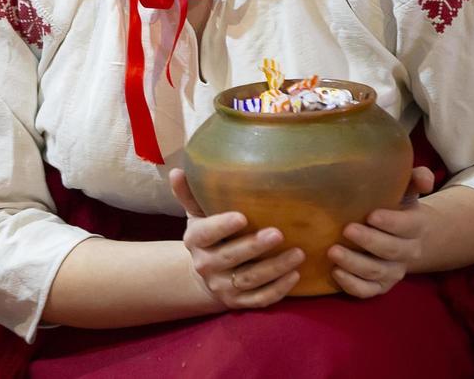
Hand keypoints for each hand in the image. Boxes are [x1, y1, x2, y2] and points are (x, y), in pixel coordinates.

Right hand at [169, 168, 302, 309]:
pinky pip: (260, 299)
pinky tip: (295, 276)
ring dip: (275, 268)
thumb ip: (189, 194)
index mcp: (194, 240)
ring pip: (249, 280)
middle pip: (230, 257)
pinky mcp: (238, 303)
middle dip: (254, 247)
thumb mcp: (196, 214)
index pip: (206, 234)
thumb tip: (176, 170)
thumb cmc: (207, 235)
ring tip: (298, 254)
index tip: (242, 217)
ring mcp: (222, 287)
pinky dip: (278, 290)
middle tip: (278, 233)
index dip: (222, 226)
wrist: (205, 274)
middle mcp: (205, 265)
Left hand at [329, 166, 435, 297]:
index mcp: (415, 226)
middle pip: (391, 250)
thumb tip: (423, 175)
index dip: (391, 222)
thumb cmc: (399, 208)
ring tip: (332, 251)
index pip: (407, 226)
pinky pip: (367, 291)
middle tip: (347, 229)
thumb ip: (415, 180)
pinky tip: (335, 273)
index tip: (371, 215)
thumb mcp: (407, 192)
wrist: (410, 239)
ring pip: (377, 273)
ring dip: (354, 264)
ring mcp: (392, 271)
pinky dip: (352, 285)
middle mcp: (406, 252)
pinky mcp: (379, 285)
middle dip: (369, 241)